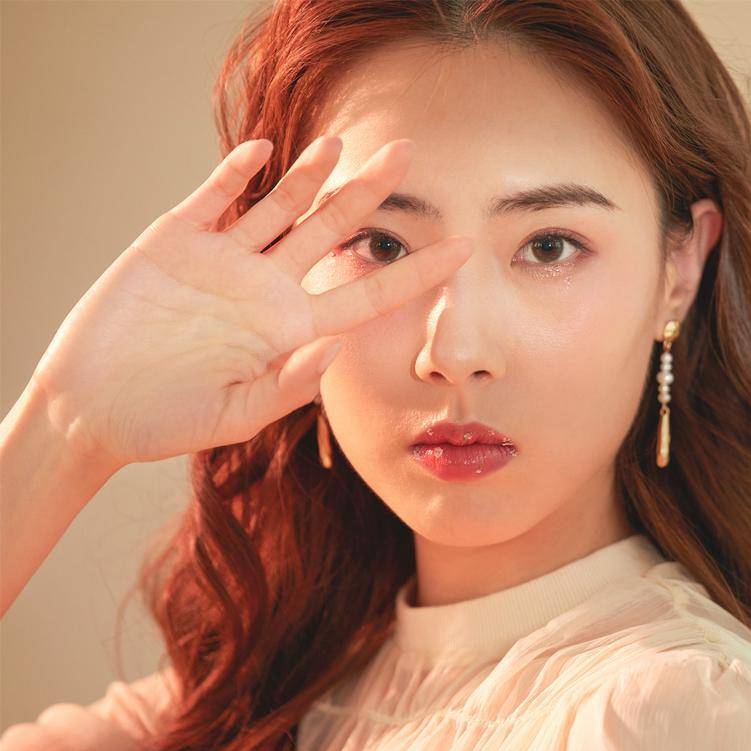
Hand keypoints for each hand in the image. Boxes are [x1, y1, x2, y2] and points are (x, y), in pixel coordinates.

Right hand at [27, 135, 471, 469]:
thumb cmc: (171, 421)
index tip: (465, 249)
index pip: (369, 293)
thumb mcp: (237, 415)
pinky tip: (264, 152)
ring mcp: (223, 260)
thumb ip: (289, 385)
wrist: (96, 408)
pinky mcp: (175, 242)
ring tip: (341, 140)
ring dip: (308, 172)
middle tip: (409, 151)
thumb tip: (337, 349)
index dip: (417, 271)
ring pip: (279, 206)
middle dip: (371, 192)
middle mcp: (267, 287)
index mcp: (292, 328)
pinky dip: (235, 174)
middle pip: (333, 229)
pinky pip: (214, 200)